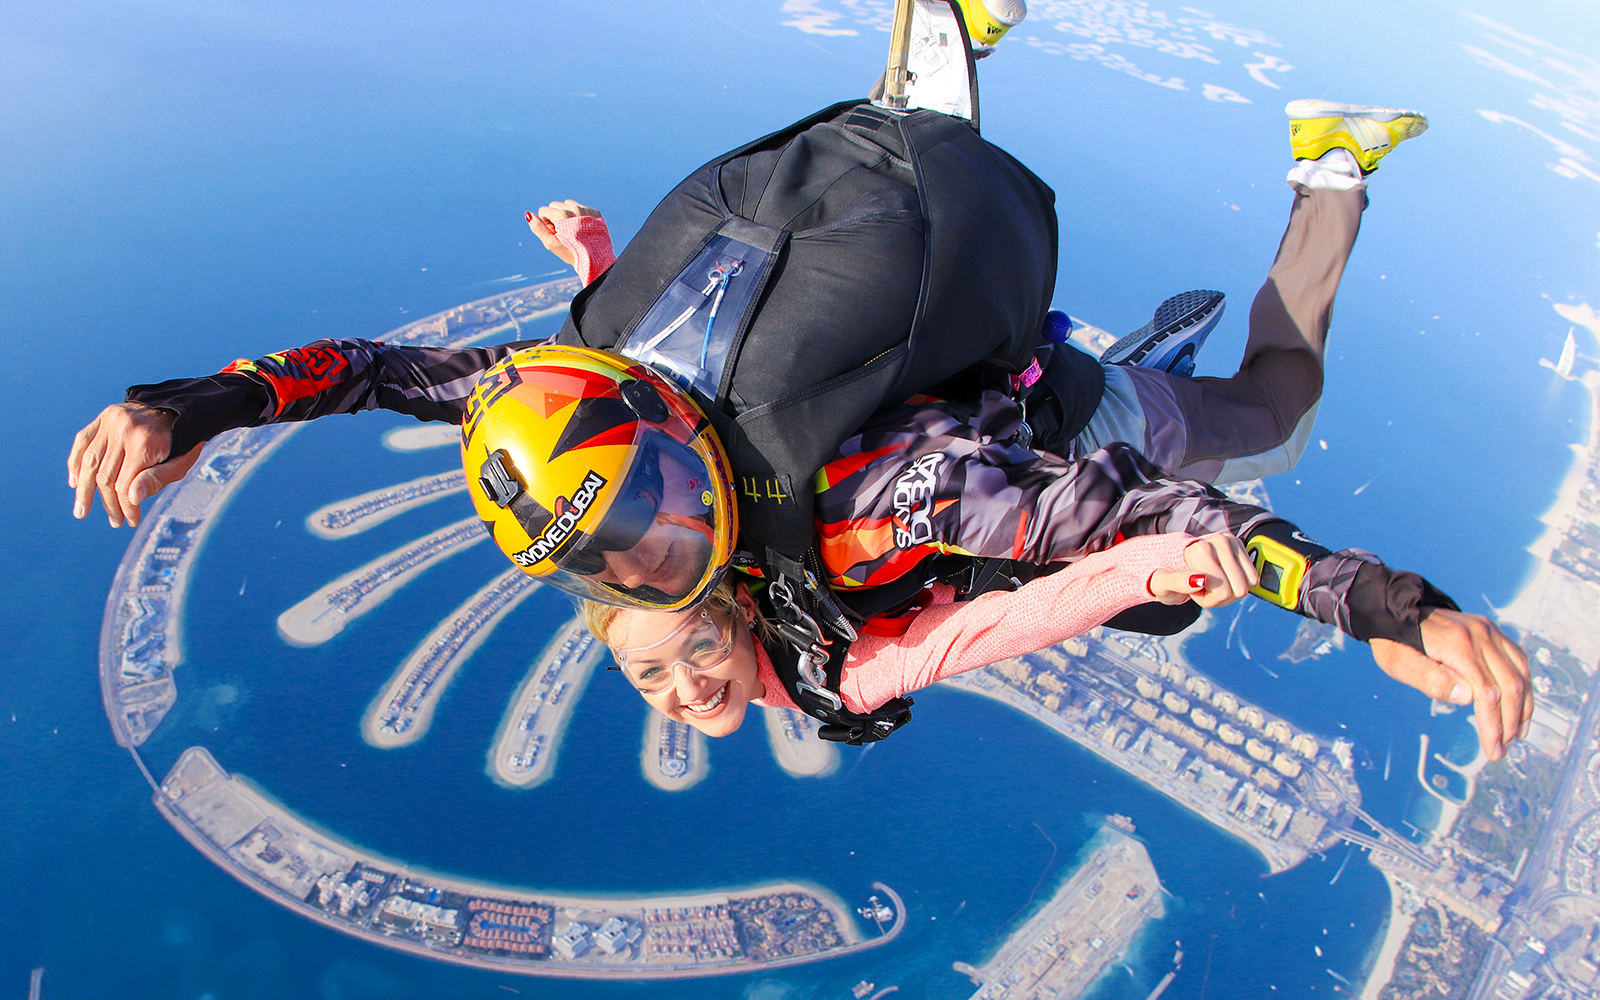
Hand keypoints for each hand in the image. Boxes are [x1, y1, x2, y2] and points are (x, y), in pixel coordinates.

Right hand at [68, 402, 202, 527]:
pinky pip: (82, 442)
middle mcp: (124, 430)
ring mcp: (111, 421)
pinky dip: (76, 463)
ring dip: (84, 490)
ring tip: (82, 510)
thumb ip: (156, 480)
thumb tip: (132, 499)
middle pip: (105, 477)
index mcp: (145, 443)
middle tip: (114, 521)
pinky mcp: (103, 417)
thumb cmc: (180, 442)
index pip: (125, 484)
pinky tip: (76, 483)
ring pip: (89, 462)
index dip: (126, 507)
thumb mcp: (179, 463)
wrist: (178, 410)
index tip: (130, 520)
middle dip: (109, 503)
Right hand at [526, 199, 603, 265]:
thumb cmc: (570, 253)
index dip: (547, 223)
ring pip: (568, 204)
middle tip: (564, 233)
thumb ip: (538, 228)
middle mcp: (575, 208)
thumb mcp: (550, 243)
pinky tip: (583, 228)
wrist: (595, 260)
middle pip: (555, 205)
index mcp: (562, 215)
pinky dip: (580, 215)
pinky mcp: (595, 212)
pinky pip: (582, 207)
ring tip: (573, 230)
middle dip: (556, 217)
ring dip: (567, 214)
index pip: (544, 211)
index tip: (555, 233)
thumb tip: (528, 214)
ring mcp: (587, 209)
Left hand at [1148, 532, 1258, 606]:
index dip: (1206, 599)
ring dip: (1229, 591)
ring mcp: (1232, 541)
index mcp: (1199, 549)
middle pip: (1239, 590)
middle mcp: (1219, 541)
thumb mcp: (1162, 584)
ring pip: (1248, 585)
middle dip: (1220, 596)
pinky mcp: (1241, 546)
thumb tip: (1201, 579)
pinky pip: (1253, 578)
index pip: (1222, 592)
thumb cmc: (1166, 577)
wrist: (1171, 562)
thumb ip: (1178, 582)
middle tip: (1201, 586)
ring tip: (1210, 582)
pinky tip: (1221, 577)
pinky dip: (1238, 584)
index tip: (1191, 589)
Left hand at [1370, 608, 1531, 760]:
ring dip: (1523, 707)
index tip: (1493, 749)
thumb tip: (1468, 698)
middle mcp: (1480, 634)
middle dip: (1510, 721)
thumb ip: (1432, 680)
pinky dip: (1523, 686)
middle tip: (1502, 748)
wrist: (1396, 611)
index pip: (1486, 691)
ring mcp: (1489, 631)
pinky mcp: (1492, 631)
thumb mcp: (1400, 664)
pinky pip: (1518, 661)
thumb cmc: (1395, 642)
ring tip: (1516, 733)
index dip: (1493, 724)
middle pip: (1509, 685)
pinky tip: (1520, 707)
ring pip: (1520, 674)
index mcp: (1456, 644)